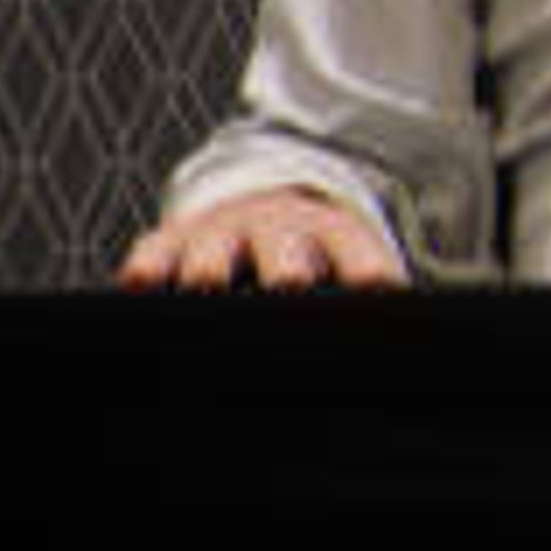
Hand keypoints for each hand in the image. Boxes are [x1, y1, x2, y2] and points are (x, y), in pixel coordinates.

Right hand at [117, 187, 407, 290]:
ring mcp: (222, 233)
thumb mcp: (348, 264)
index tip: (377, 286)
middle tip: (292, 283)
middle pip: (286, 247)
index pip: (357, 249)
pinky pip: (155, 252)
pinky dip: (147, 269)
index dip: (368, 267)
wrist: (260, 206)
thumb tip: (409, 345)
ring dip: (212, 268)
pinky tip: (141, 286)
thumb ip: (370, 292)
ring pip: (215, 249)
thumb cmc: (312, 256)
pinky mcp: (170, 242)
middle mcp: (277, 231)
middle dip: (289, 265)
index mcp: (332, 237)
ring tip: (205, 284)